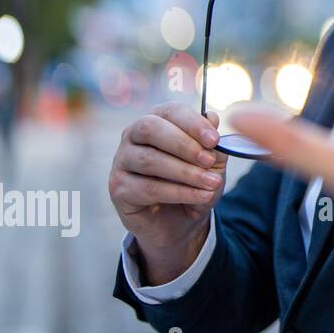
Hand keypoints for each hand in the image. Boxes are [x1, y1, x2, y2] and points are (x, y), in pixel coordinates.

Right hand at [108, 103, 224, 282]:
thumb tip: (212, 117)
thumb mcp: (211, 163)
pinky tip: (201, 196)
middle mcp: (133, 135)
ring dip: (185, 172)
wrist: (182, 221)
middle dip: (183, 144)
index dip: (193, 123)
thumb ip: (211, 142)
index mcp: (157, 120)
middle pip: (150, 128)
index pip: (170, 111)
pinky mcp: (118, 187)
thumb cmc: (194, 182)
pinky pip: (148, 188)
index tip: (215, 140)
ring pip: (149, 160)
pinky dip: (180, 192)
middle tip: (208, 161)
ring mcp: (122, 161)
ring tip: (211, 183)